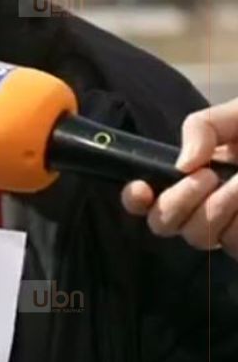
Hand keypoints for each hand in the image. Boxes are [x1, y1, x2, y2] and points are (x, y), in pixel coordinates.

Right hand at [121, 98, 237, 258]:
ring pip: (202, 237)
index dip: (135, 199)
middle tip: (207, 177)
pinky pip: (235, 246)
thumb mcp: (236, 115)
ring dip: (218, 209)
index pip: (146, 198)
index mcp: (192, 173)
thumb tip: (180, 165)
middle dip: (179, 202)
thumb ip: (201, 129)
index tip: (142, 188)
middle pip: (166, 225)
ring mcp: (232, 227)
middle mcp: (205, 204)